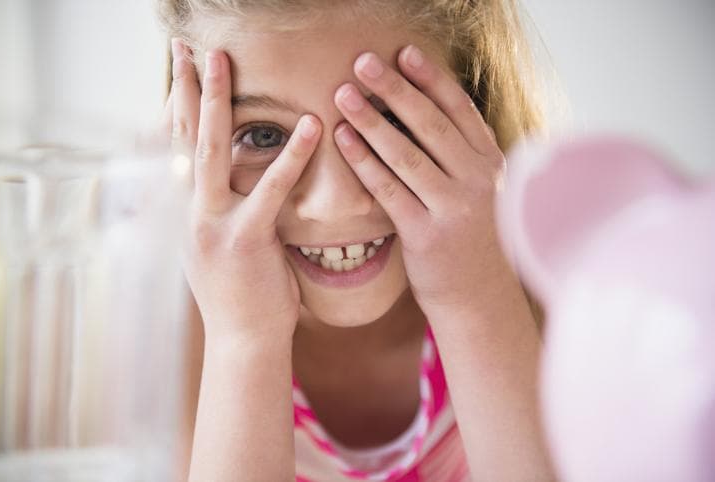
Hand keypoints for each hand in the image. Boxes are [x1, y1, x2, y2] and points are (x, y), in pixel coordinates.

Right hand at [169, 39, 321, 341]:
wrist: (243, 342)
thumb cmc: (242, 293)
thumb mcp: (219, 246)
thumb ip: (223, 208)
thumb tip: (233, 178)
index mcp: (185, 212)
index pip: (175, 148)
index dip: (174, 105)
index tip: (177, 69)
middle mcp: (188, 213)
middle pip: (180, 138)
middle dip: (182, 89)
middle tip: (186, 46)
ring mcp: (210, 226)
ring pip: (209, 152)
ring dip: (214, 102)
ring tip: (221, 61)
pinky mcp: (243, 241)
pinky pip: (269, 190)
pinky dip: (290, 156)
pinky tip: (308, 125)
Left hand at [333, 45, 506, 315]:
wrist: (479, 296)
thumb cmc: (471, 238)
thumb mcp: (480, 190)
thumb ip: (461, 155)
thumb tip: (422, 111)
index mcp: (492, 163)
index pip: (460, 110)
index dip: (431, 79)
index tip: (404, 53)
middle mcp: (477, 181)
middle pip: (430, 124)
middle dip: (395, 89)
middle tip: (363, 64)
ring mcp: (453, 208)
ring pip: (406, 154)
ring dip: (371, 120)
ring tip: (344, 95)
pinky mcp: (426, 234)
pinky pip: (388, 190)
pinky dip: (363, 161)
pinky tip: (343, 140)